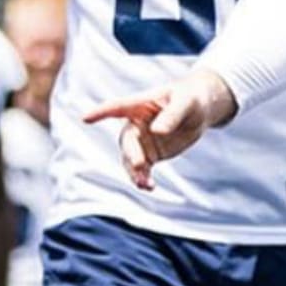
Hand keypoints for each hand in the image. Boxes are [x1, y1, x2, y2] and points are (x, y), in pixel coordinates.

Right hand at [84, 70, 237, 189]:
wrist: (200, 110)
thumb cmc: (191, 98)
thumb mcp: (185, 103)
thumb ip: (172, 115)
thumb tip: (157, 131)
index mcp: (140, 104)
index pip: (116, 107)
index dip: (100, 113)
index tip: (85, 118)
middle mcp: (136, 123)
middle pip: (126, 140)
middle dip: (130, 154)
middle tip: (139, 166)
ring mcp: (142, 140)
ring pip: (130, 158)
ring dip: (135, 172)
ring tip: (146, 185)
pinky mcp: (150, 154)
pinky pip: (142, 168)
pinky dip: (143, 178)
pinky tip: (150, 187)